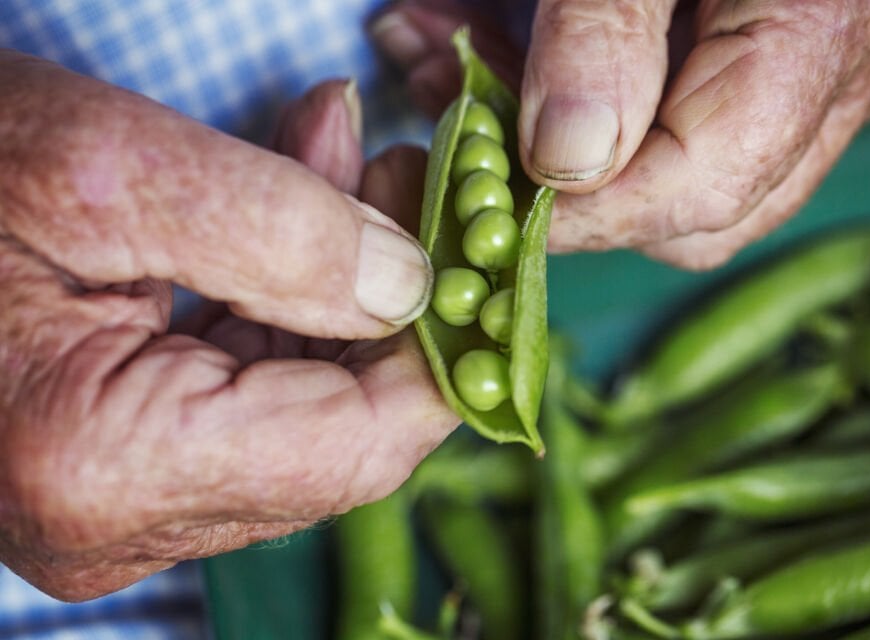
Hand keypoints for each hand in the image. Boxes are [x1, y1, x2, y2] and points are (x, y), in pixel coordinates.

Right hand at [0, 52, 457, 600]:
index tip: (486, 266)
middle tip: (421, 193)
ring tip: (364, 174)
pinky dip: (288, 307)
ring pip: (299, 415)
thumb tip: (409, 289)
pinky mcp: (114, 472)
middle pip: (336, 437)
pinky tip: (306, 211)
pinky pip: (246, 401)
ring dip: (344, 294)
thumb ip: (277, 234)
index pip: (357, 446)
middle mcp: (111, 522)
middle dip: (396, 311)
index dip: (443, 356)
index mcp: (106, 467)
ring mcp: (112, 508)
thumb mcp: (107, 171)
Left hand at [371, 0, 869, 267]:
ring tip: (459, 70)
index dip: (586, 213)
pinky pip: (685, 134)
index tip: (485, 190)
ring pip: (687, 186)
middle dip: (569, 191)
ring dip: (560, 152)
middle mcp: (838, 77)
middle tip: (466, 117)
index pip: (703, 185)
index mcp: (821, 33)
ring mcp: (816, 79)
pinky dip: (588, 116)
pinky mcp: (777, 69)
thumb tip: (565, 162)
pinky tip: (504, 58)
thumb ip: (606, 35)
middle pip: (700, 211)